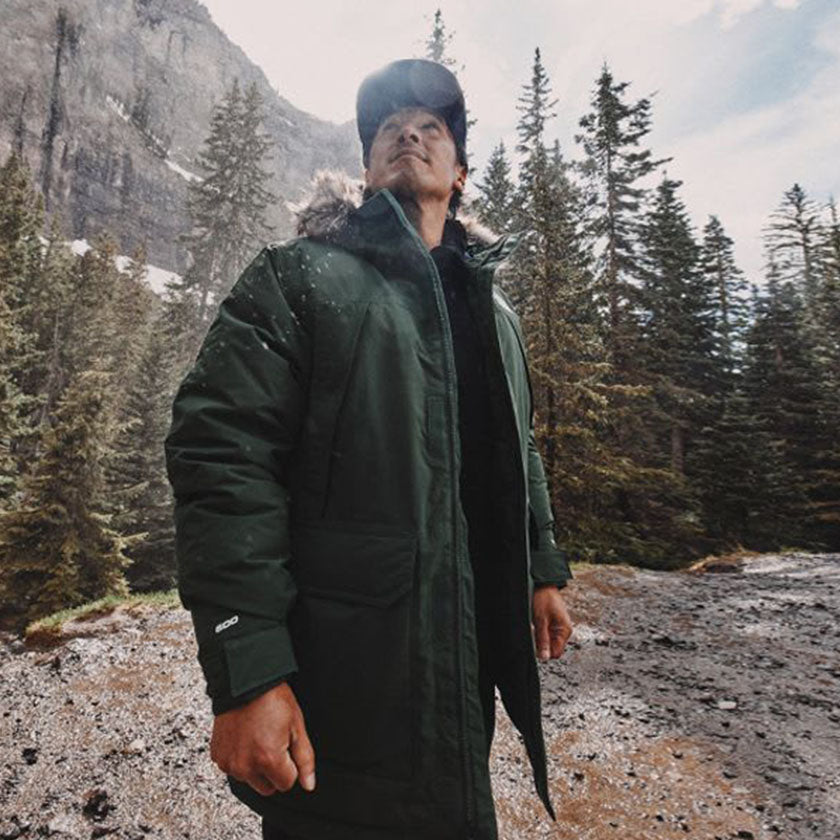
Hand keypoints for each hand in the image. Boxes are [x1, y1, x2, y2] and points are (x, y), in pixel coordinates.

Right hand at [210, 682, 315, 796]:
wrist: (245, 682)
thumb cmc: (272, 699)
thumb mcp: (297, 726)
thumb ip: (305, 760)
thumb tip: (308, 784)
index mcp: (269, 760)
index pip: (287, 783)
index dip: (290, 765)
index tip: (286, 745)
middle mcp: (246, 766)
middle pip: (267, 787)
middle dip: (273, 771)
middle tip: (273, 743)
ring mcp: (229, 762)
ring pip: (249, 779)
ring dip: (255, 766)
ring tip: (258, 737)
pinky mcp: (218, 756)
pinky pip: (233, 768)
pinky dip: (240, 758)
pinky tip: (245, 738)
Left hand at [532, 585, 572, 660]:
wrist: (543, 584)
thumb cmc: (544, 598)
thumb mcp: (541, 620)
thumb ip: (543, 640)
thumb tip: (544, 657)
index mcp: (565, 631)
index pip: (556, 653)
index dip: (545, 653)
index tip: (534, 646)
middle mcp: (563, 631)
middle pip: (552, 649)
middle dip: (541, 645)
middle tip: (534, 634)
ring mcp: (558, 628)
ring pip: (547, 643)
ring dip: (539, 639)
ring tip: (535, 627)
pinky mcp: (552, 625)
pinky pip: (546, 636)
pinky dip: (539, 634)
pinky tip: (535, 625)